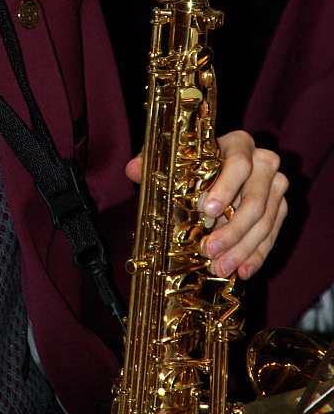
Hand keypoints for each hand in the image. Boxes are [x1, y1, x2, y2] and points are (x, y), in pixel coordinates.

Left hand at [125, 129, 287, 279]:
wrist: (217, 171)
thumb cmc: (193, 161)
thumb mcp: (172, 158)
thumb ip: (152, 161)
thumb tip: (133, 169)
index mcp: (239, 143)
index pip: (239, 164)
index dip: (225, 188)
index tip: (206, 210)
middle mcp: (263, 161)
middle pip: (255, 199)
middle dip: (232, 230)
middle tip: (209, 251)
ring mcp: (275, 185)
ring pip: (265, 221)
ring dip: (242, 248)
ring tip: (220, 267)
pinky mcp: (279, 208)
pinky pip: (272, 234)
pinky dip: (257, 254)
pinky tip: (242, 270)